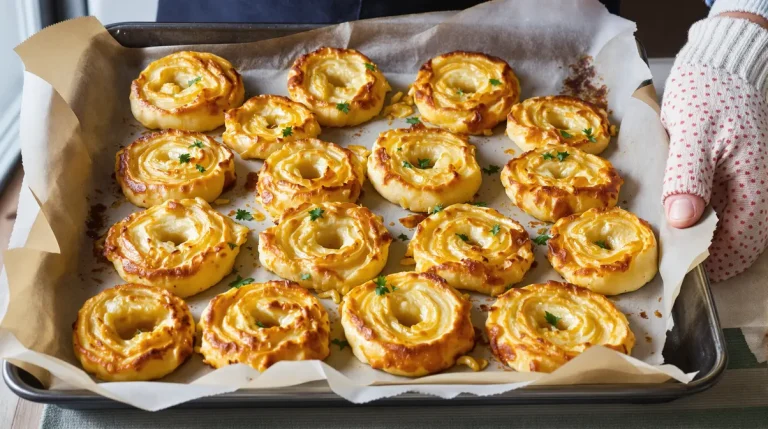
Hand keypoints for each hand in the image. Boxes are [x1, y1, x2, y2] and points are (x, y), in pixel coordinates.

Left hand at [662, 13, 767, 281]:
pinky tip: (673, 216)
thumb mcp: (692, 133)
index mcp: (752, 185)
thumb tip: (683, 220)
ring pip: (725, 227)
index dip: (711, 266)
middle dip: (703, 257)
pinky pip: (717, 207)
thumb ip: (688, 177)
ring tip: (664, 245)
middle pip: (734, 241)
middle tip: (664, 263)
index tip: (677, 274)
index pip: (739, 246)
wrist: (719, 60)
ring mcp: (744, 182)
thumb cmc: (706, 91)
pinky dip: (696, 217)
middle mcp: (754, 189)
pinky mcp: (730, 174)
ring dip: (698, 239)